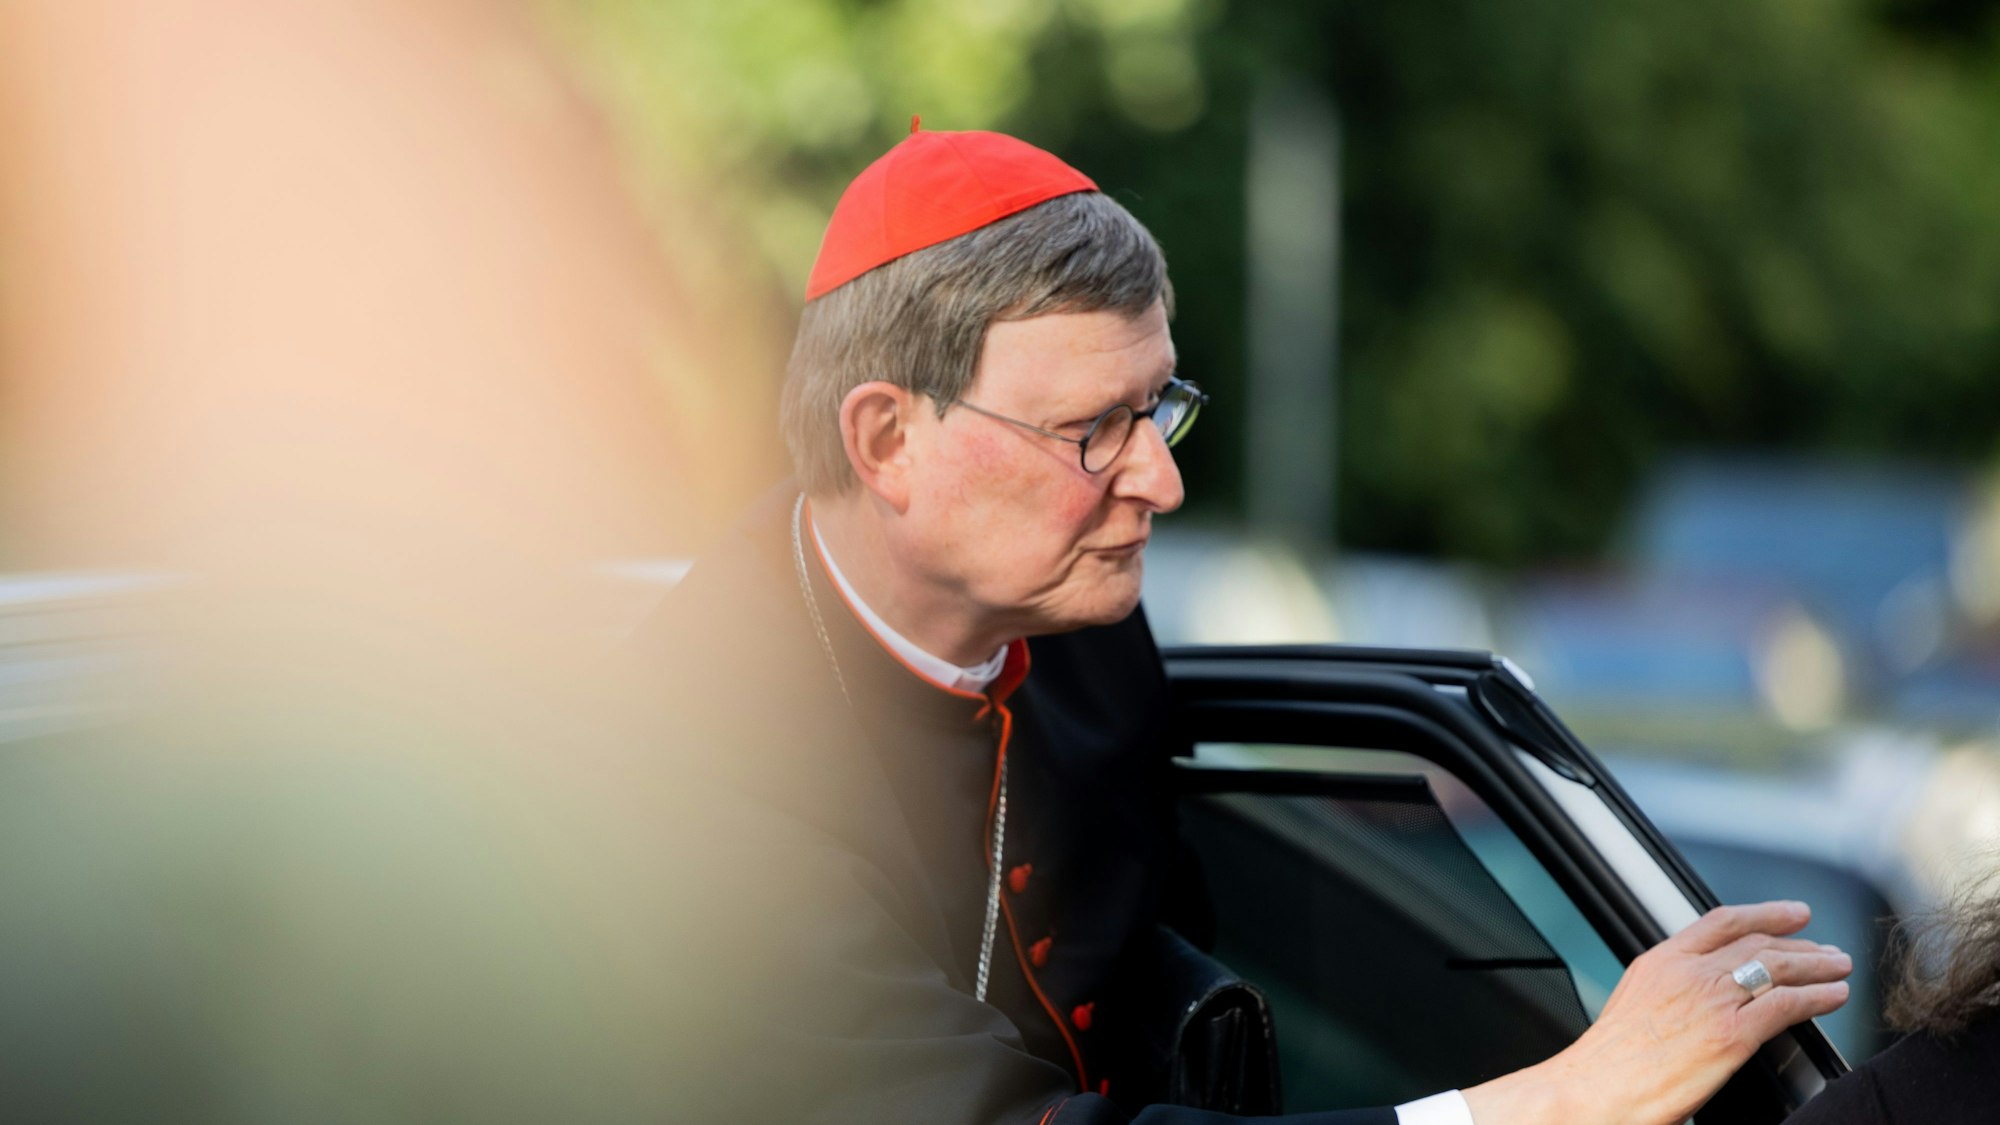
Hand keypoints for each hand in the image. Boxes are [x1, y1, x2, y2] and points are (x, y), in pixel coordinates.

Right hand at [1463, 900, 1851, 1124]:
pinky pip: (1788, 1005)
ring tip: (1840, 969)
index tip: (1791, 915)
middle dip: (1800, 945)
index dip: (1764, 913)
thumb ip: (1669, 991)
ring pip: (1778, 968)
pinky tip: (1834, 998)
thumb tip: (1697, 999)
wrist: (1594, 1089)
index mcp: (1660, 961)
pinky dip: (1818, 998)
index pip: (1721, 922)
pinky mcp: (1731, 1034)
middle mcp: (1688, 972)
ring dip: (1817, 967)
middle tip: (1827, 951)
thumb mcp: (1634, 1006)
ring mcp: (1711, 1000)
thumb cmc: (1608, 1064)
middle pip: (1757, 943)